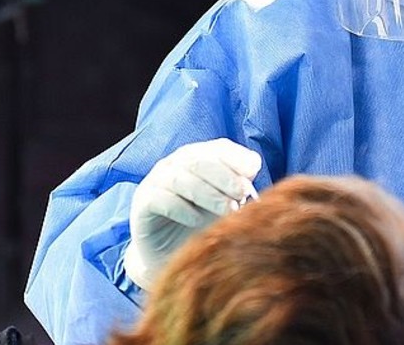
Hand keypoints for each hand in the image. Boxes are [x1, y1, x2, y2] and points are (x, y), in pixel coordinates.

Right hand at [123, 138, 261, 288]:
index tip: (253, 173)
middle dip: (224, 176)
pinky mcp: (143, 201)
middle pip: (201, 160)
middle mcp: (177, 163)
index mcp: (201, 158)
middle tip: (242, 195)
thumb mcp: (226, 207)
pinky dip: (182, 208)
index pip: (220, 148)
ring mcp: (157, 180)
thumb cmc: (203, 226)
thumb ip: (240, 195)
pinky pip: (161, 198)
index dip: (237, 158)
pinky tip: (197, 221)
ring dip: (207, 193)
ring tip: (226, 210)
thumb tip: (260, 192)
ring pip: (181, 177)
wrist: (169, 255)